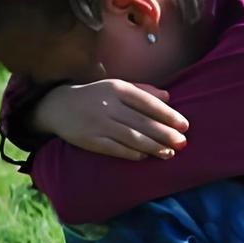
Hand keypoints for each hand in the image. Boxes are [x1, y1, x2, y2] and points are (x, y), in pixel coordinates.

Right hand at [31, 79, 189, 160]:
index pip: (148, 103)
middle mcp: (108, 105)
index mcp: (117, 88)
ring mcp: (98, 123)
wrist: (59, 106)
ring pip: (131, 137)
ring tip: (170, 153)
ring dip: (153, 147)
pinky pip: (115, 148)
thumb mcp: (117, 86)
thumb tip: (168, 97)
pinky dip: (132, 153)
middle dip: (165, 134)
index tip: (185, 125)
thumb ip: (143, 91)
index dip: (168, 115)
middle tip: (183, 143)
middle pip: (142, 122)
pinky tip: (146, 156)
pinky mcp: (90, 139)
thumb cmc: (96, 96)